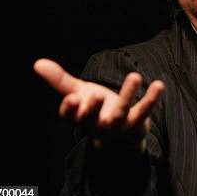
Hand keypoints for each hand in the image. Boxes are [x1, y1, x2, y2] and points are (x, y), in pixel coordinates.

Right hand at [34, 58, 164, 151]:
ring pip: (121, 113)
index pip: (70, 116)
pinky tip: (159, 84)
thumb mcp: (78, 93)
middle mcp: (96, 125)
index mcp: (80, 118)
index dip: (70, 110)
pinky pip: (144, 111)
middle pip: (93, 119)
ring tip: (135, 75)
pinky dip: (151, 99)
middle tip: (96, 95)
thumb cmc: (96, 109)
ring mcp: (118, 126)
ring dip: (128, 95)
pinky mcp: (136, 124)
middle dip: (93, 109)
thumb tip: (37, 63)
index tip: (71, 98)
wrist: (121, 133)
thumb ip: (60, 80)